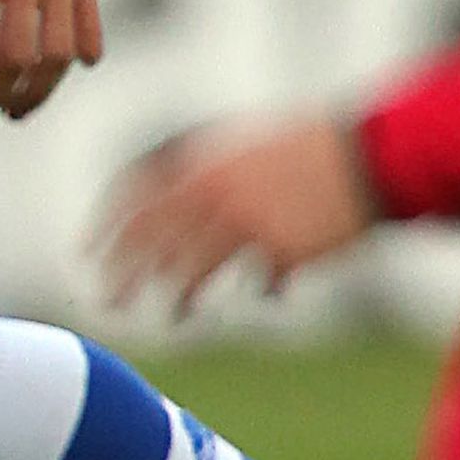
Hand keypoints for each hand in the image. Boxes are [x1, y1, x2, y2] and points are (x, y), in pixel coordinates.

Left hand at [103, 114, 376, 315]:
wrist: (375, 154)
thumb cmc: (315, 146)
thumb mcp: (249, 144)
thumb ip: (211, 172)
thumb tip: (181, 198)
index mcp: (203, 162)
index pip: (134, 195)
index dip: (105, 225)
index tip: (84, 249)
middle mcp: (215, 192)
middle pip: (152, 238)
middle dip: (123, 271)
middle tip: (103, 298)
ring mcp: (247, 222)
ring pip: (194, 268)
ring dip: (176, 296)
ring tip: (170, 315)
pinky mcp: (283, 248)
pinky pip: (257, 280)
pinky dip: (259, 291)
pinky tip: (260, 298)